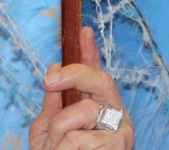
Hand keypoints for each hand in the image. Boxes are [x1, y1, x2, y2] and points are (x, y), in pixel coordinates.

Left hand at [29, 27, 134, 149]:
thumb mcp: (48, 131)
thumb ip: (52, 105)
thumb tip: (52, 71)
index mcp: (98, 107)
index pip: (97, 73)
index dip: (90, 51)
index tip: (83, 30)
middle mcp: (115, 114)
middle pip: (101, 80)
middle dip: (74, 74)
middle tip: (49, 82)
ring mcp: (120, 131)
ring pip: (82, 111)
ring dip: (59, 131)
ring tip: (57, 148)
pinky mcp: (119, 147)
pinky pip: (79, 138)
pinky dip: (63, 148)